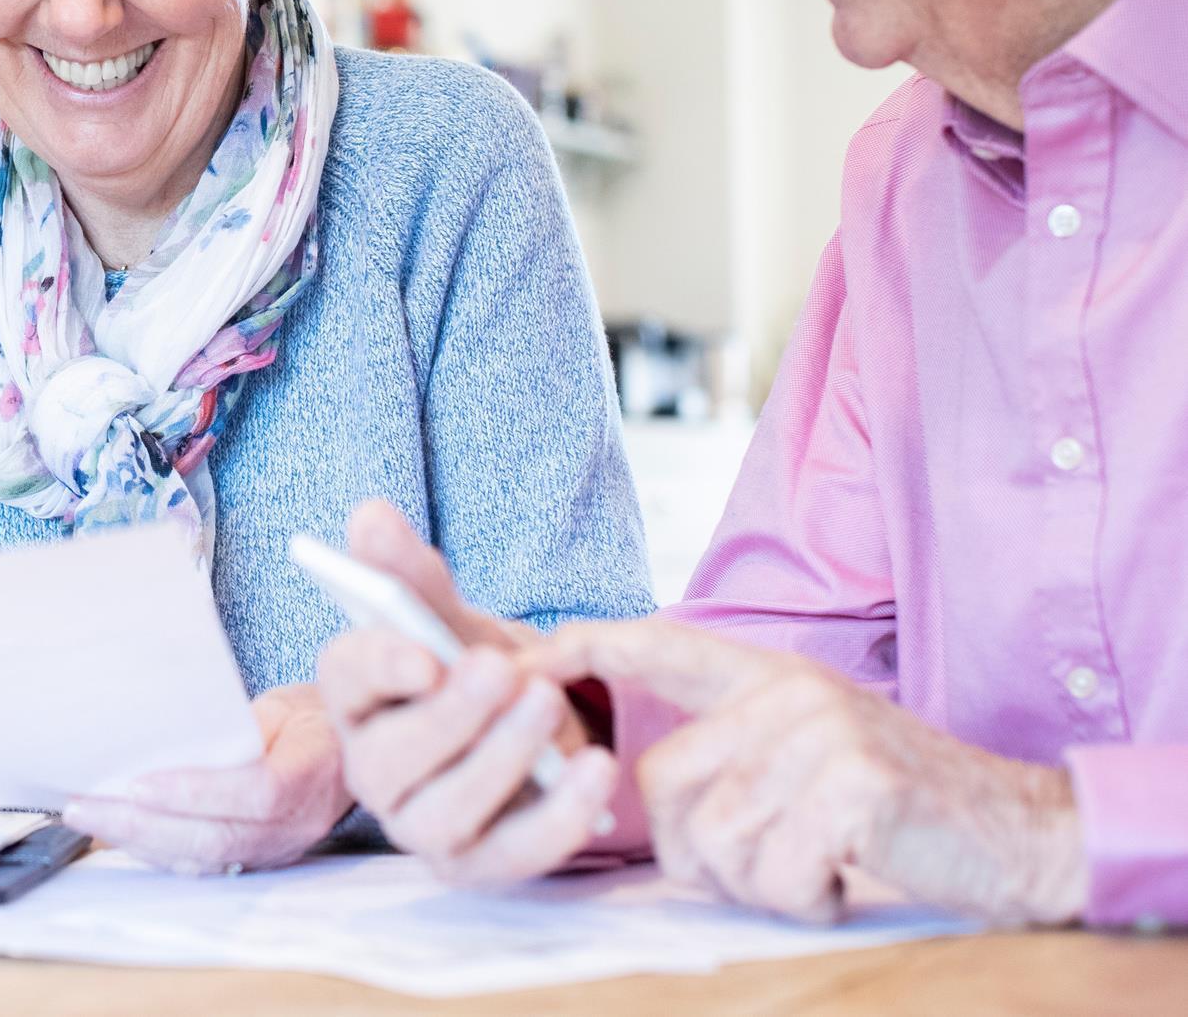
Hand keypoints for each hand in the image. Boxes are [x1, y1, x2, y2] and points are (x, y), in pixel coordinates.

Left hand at [60, 685, 350, 872]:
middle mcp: (294, 825)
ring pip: (201, 859)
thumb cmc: (309, 720)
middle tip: (86, 806)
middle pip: (215, 839)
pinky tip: (115, 834)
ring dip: (137, 842)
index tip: (139, 784)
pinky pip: (200, 864)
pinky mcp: (255, 860)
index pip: (254, 795)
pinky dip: (153, 850)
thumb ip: (240, 724)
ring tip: (87, 818)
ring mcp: (276, 850)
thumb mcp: (283, 706)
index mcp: (309, 776)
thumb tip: (177, 733)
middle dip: (142, 826)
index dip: (197, 793)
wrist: (346, 753)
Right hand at [314, 501, 617, 883]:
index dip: (378, 665)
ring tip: (548, 705)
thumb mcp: (453, 619)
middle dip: (446, 717)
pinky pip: (512, 855)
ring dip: (499, 760)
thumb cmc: (477, 668)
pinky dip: (557, 818)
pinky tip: (596, 772)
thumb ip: (413, 575)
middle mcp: (376, 768)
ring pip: (444, 813)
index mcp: (358, 698)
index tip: (425, 653)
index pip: (344, 678)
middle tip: (503, 672)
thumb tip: (370, 515)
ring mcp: (423, 825)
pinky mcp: (480, 864)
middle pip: (389, 758)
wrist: (536, 725)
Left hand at [529, 619, 1086, 923]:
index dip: (587, 647)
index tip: (525, 656)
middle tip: (775, 868)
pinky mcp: (853, 784)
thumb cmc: (898, 813)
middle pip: (663, 785)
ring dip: (761, 884)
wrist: (1019, 835)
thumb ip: (732, 753)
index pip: (660, 645)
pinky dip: (805, 899)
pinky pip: (774, 871)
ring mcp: (820, 733)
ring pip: (716, 839)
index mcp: (771, 678)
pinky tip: (847, 879)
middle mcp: (787, 693)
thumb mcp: (810, 756)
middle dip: (701, 855)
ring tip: (820, 867)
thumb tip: (630, 792)